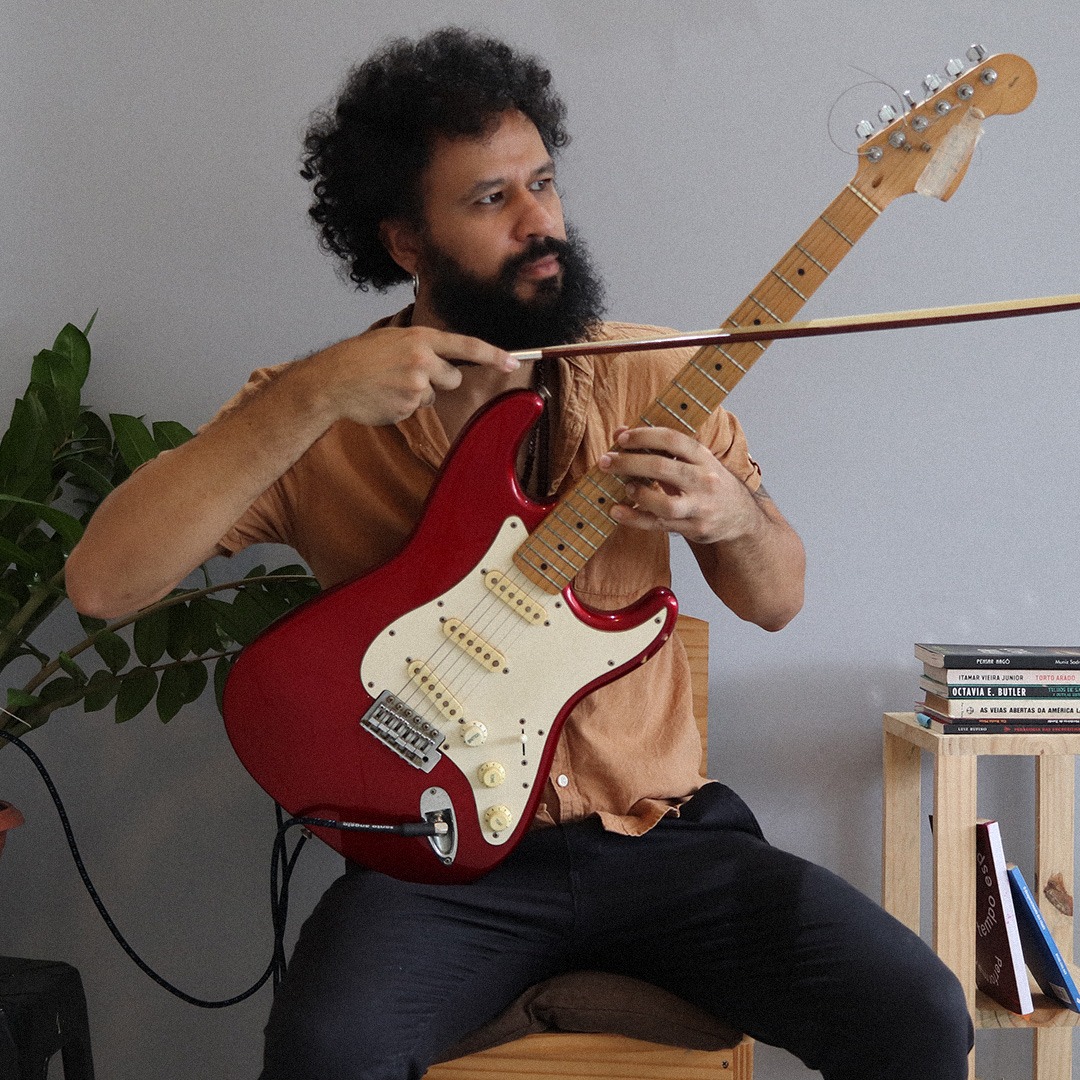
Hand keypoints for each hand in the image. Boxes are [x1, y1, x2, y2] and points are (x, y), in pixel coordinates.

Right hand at [299, 325, 518, 426]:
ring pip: (433, 396)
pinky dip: (403, 406)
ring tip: (390, 385)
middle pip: (454, 378)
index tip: (512, 362)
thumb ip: (422, 345)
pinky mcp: (407, 407)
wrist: (332, 380)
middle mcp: (422, 359)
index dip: (493, 355)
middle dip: (440, 381)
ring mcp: (415, 385)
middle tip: (410, 375)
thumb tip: (447, 356)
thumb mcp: (392, 338)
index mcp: (420, 338)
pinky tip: (383, 397)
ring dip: (419, 394)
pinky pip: (417, 409)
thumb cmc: (359, 358)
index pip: (466, 346)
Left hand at [597, 426, 759, 544]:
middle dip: (628, 463)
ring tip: (626, 486)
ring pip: (664, 503)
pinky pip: (658, 525)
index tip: (621, 438)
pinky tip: (616, 510)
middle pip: (662, 468)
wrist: (740, 517)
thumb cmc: (708, 482)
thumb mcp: (695, 460)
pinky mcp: (692, 529)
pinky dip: (634, 518)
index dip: (644, 436)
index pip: (672, 439)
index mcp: (704, 458)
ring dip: (638, 493)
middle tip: (606, 461)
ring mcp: (699, 508)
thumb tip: (619, 432)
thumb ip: (661, 448)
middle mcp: (704, 481)